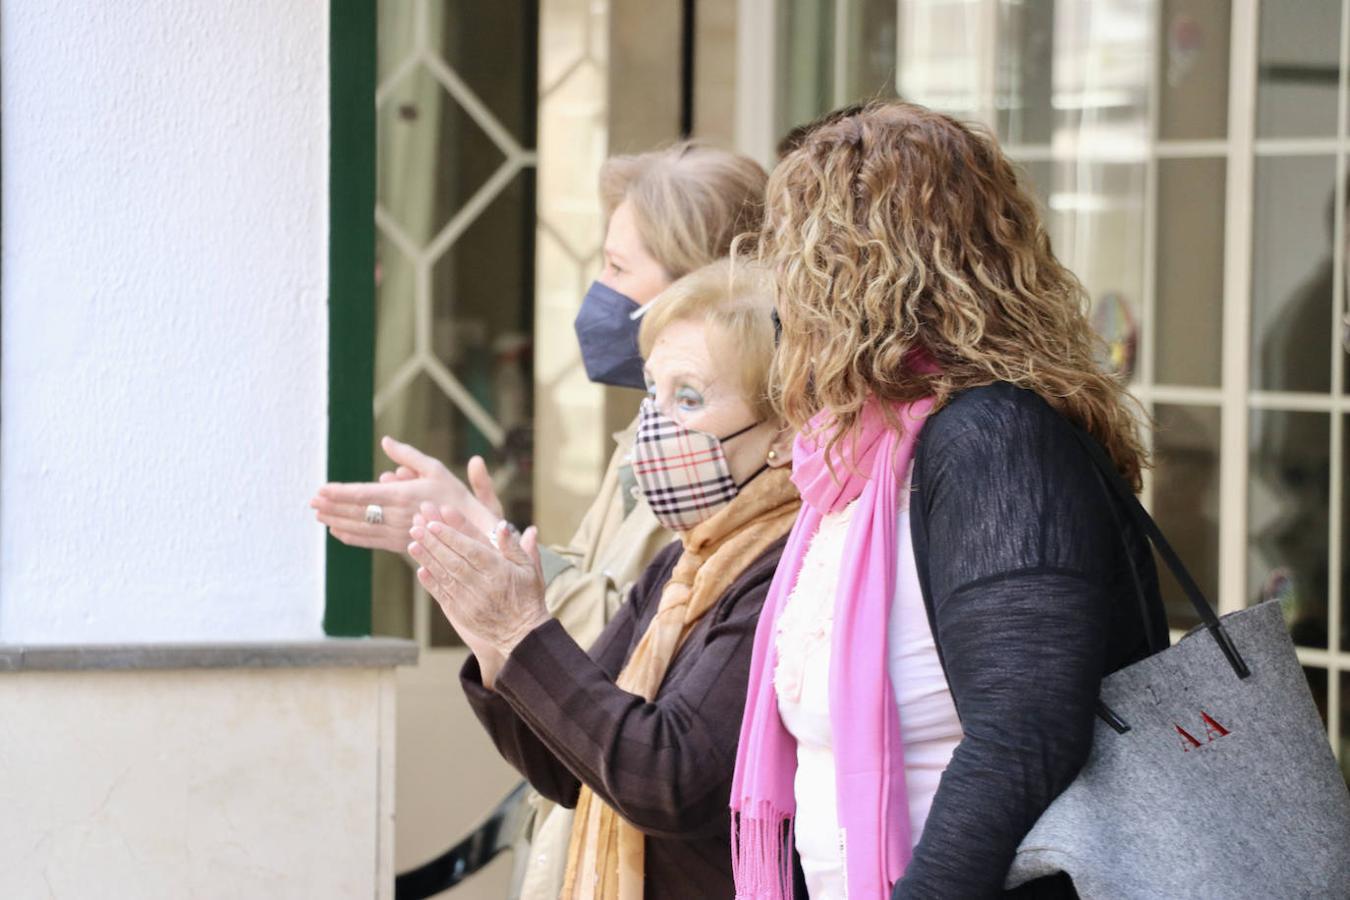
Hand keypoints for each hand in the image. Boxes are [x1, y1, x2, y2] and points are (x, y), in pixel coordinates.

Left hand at [310, 437, 498, 552]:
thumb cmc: (454, 495)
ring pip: (361, 528)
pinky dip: (352, 537)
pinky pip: (371, 541)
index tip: (321, 489)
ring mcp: (398, 533)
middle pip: (357, 512)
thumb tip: (385, 441)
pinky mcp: (400, 544)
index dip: (340, 493)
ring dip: (337, 521)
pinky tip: (337, 531)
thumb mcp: (435, 468)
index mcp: (404, 495)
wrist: (471, 530)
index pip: (365, 494)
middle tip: (311, 501)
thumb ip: (408, 456)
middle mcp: (398, 516)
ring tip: (318, 515)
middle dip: (332, 506)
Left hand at [409, 502, 547, 688]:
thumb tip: (502, 525)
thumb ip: (514, 546)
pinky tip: (421, 569)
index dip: (451, 536)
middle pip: (452, 560)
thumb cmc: (528, 597)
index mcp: (498, 571)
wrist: (523, 635)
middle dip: (432, 543)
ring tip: (412, 544)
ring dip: (427, 560)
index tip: (434, 524)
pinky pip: (442, 595)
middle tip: (416, 528)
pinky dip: (431, 582)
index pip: (470, 549)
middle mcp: (482, 585)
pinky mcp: (462, 614)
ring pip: (444, 576)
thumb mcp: (530, 569)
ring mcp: (470, 601)